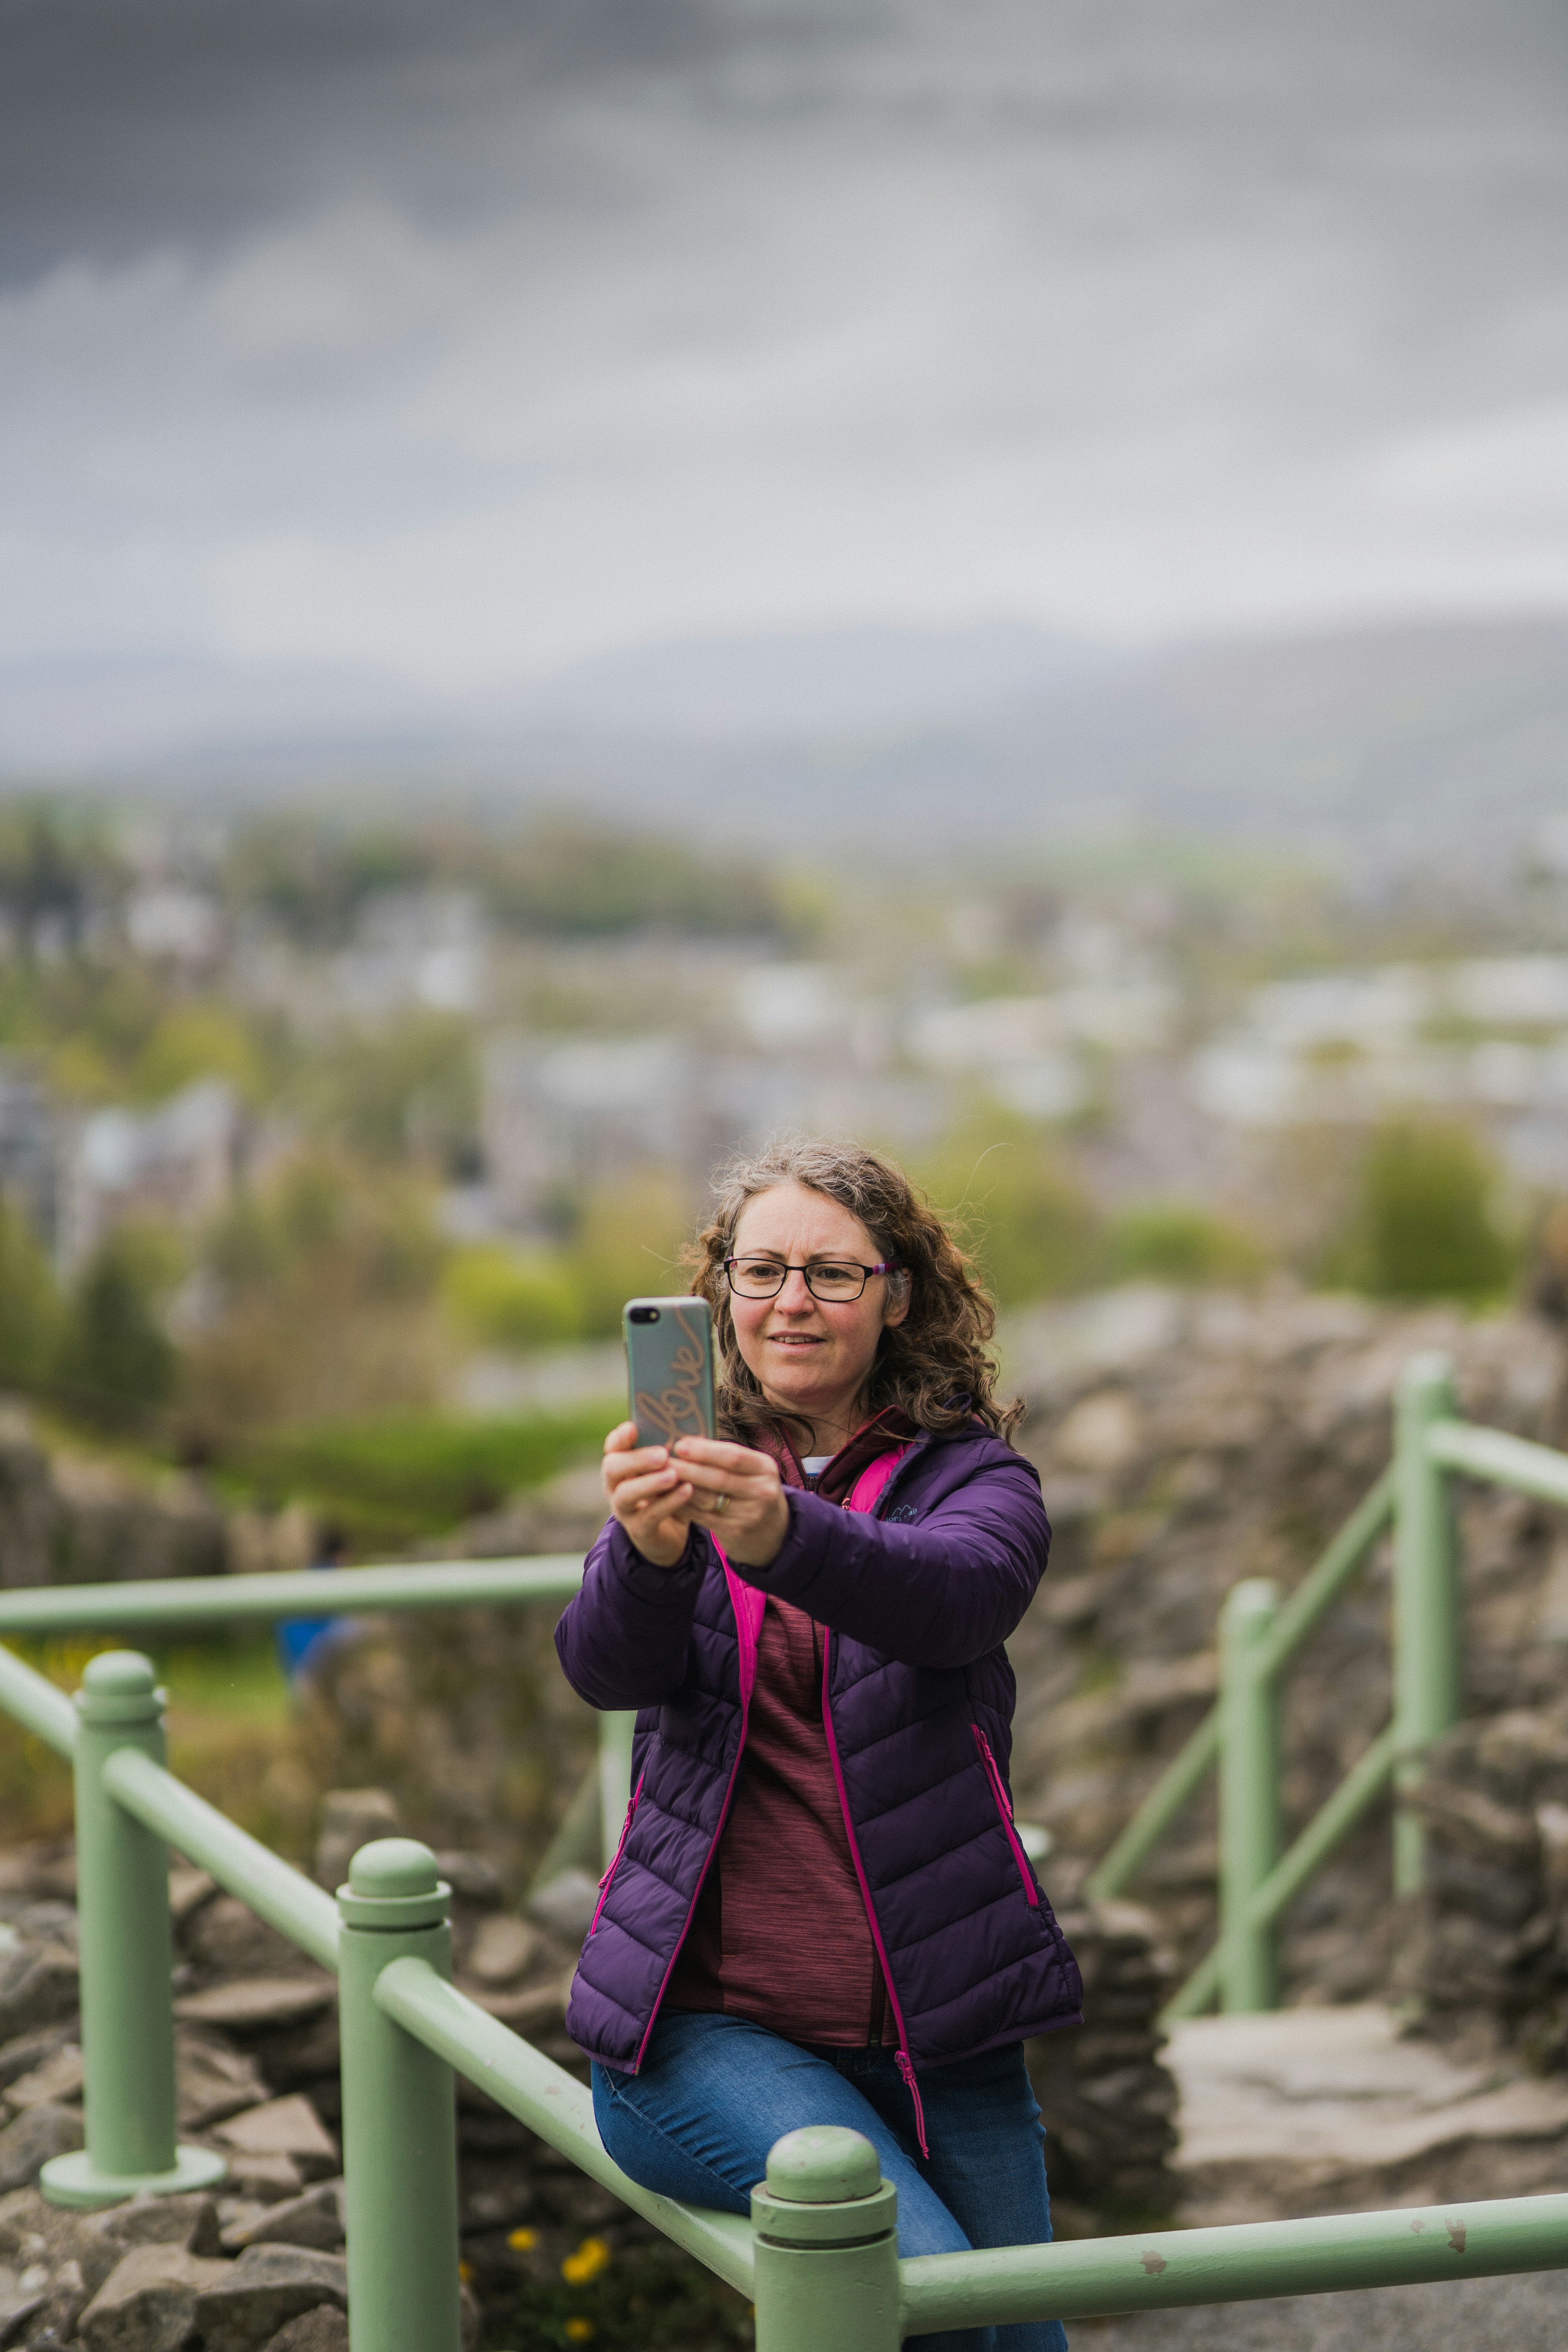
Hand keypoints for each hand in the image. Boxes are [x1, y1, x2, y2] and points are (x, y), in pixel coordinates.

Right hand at [602, 1422, 696, 1567]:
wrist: (670, 1532)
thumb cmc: (668, 1490)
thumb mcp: (667, 1467)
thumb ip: (670, 1450)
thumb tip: (689, 1426)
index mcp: (620, 1464)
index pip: (612, 1446)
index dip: (619, 1437)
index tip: (633, 1427)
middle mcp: (615, 1486)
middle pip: (612, 1468)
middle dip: (637, 1459)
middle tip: (663, 1454)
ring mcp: (623, 1509)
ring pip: (626, 1494)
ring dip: (650, 1482)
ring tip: (673, 1474)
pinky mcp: (638, 1529)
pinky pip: (650, 1515)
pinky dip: (669, 1502)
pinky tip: (687, 1490)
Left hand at [669, 1435, 789, 1569]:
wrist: (774, 1531)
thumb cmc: (752, 1490)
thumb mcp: (751, 1470)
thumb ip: (724, 1457)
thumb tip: (686, 1439)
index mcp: (765, 1468)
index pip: (734, 1456)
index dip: (705, 1451)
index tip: (679, 1444)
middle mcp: (762, 1491)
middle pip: (718, 1478)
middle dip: (687, 1469)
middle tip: (661, 1461)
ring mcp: (750, 1514)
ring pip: (707, 1499)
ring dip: (679, 1488)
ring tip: (658, 1478)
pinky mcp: (736, 1532)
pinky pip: (702, 1517)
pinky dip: (682, 1506)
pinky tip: (666, 1498)